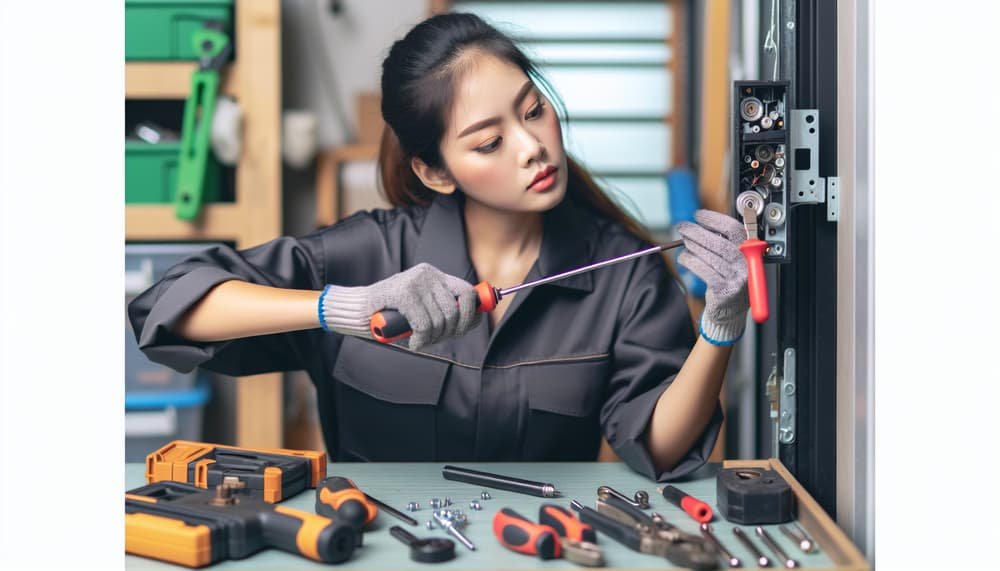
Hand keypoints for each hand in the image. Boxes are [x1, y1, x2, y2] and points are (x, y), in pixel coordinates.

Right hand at [320, 263, 481, 349]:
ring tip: (420, 341)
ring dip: (432, 338)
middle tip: (435, 340)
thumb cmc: (392, 313)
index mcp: (434, 275)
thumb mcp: (423, 307)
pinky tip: (413, 343)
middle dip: (449, 332)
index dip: (472, 314)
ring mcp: (415, 282)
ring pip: (439, 320)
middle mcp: (427, 274)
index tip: (465, 328)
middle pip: (454, 310)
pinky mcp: (403, 293)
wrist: (358, 310)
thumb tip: (475, 318)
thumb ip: (444, 309)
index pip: (467, 291)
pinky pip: (424, 324)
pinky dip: (421, 340)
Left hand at [676, 210, 749, 344]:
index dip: (714, 220)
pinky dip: (690, 262)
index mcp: (750, 251)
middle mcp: (746, 264)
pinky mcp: (724, 291)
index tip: (698, 215)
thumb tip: (698, 225)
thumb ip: (721, 241)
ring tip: (683, 242)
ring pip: (710, 256)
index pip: (733, 229)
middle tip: (683, 227)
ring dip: (692, 246)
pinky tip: (683, 258)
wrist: (731, 310)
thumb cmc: (729, 279)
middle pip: (719, 242)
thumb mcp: (731, 258)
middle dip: (697, 232)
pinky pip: (704, 271)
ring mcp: (737, 278)